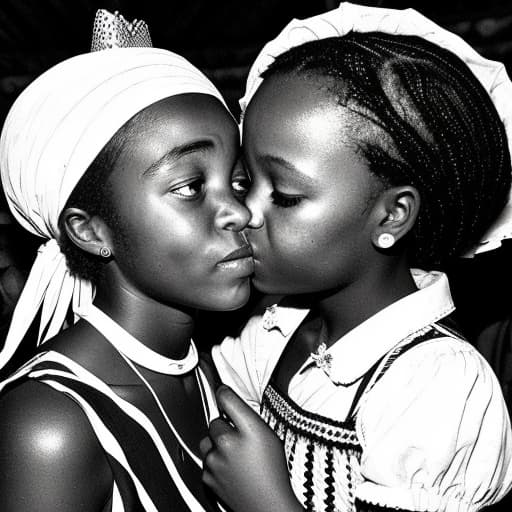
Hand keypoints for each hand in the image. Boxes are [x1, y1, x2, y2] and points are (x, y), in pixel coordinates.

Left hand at [201, 385, 302, 511]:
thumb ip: (249, 417)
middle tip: (239, 437)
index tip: (223, 391)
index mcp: (245, 430)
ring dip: (216, 444)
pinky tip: (229, 467)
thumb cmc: (273, 474)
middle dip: (225, 426)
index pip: (226, 398)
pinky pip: (205, 461)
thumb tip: (232, 401)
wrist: (268, 505)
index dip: (224, 392)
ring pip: (207, 441)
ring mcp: (215, 462)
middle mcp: (227, 443)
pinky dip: (214, 462)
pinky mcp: (208, 477)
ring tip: (233, 453)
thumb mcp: (269, 436)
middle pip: (215, 422)